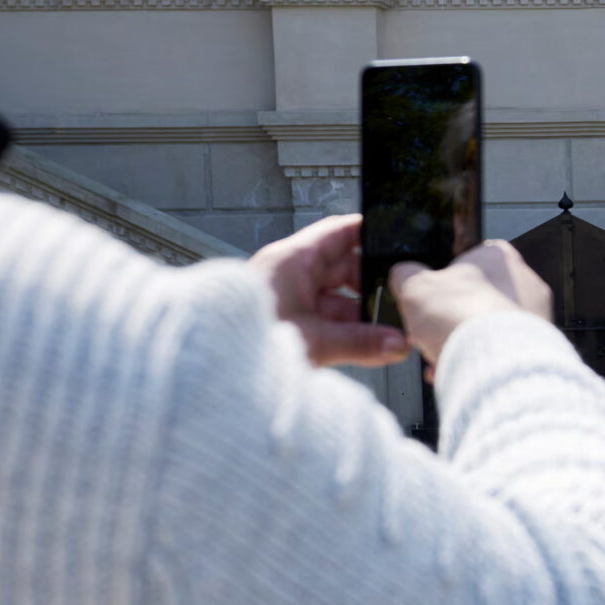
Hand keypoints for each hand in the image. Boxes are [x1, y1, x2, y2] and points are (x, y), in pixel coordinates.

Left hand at [249, 215, 408, 367]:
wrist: (205, 371)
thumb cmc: (242, 344)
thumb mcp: (314, 342)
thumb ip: (361, 343)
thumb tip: (396, 344)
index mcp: (292, 261)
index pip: (338, 233)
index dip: (368, 233)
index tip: (396, 239)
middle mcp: (288, 275)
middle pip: (342, 269)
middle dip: (370, 288)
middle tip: (399, 303)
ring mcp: (285, 299)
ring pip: (333, 298)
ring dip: (358, 316)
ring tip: (384, 334)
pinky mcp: (283, 322)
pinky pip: (321, 319)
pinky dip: (342, 331)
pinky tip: (362, 347)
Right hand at [388, 241, 552, 372]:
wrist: (495, 361)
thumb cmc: (465, 318)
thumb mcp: (415, 288)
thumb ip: (407, 276)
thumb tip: (403, 274)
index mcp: (497, 256)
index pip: (471, 257)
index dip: (445, 278)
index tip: (431, 295)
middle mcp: (524, 282)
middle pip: (480, 297)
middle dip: (453, 316)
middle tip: (432, 330)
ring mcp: (535, 316)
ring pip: (492, 327)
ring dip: (465, 341)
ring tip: (443, 355)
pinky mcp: (539, 347)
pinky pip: (504, 352)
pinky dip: (482, 361)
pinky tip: (461, 370)